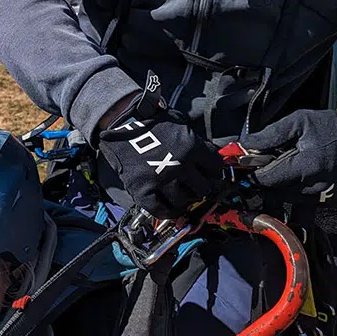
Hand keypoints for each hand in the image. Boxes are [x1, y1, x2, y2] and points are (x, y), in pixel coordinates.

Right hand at [99, 110, 223, 218]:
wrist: (121, 126)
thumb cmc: (152, 124)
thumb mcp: (180, 125)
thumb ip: (197, 142)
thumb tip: (211, 156)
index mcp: (191, 148)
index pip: (215, 168)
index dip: (214, 172)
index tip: (210, 175)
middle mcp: (180, 165)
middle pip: (203, 188)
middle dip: (201, 187)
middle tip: (194, 186)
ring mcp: (161, 180)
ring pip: (184, 201)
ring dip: (184, 199)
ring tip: (180, 194)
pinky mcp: (143, 191)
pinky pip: (161, 210)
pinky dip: (167, 211)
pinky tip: (168, 206)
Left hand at [242, 109, 336, 202]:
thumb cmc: (331, 128)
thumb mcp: (299, 121)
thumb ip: (270, 135)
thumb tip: (244, 145)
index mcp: (306, 166)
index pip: (268, 180)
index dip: (253, 175)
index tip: (244, 170)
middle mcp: (316, 186)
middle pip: (276, 192)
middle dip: (268, 180)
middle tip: (268, 166)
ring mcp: (325, 197)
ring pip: (289, 199)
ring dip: (282, 187)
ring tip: (288, 168)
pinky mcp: (332, 201)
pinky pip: (306, 202)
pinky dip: (298, 191)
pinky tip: (302, 176)